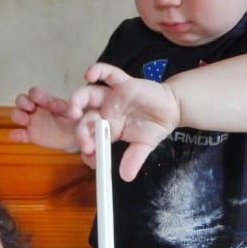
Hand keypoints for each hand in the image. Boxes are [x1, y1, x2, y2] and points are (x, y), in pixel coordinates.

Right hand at [9, 87, 77, 150]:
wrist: (76, 136)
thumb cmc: (75, 120)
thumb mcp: (75, 112)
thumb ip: (69, 108)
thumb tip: (59, 106)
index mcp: (46, 101)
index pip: (35, 93)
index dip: (38, 95)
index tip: (48, 103)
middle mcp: (36, 109)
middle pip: (21, 100)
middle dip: (23, 102)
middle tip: (31, 107)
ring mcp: (32, 122)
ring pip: (16, 114)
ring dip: (18, 115)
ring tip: (26, 120)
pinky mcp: (31, 136)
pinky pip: (19, 134)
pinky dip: (16, 135)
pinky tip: (18, 136)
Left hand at [66, 63, 180, 180]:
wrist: (172, 109)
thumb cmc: (155, 126)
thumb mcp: (144, 147)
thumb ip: (134, 159)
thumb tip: (127, 177)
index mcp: (108, 127)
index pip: (91, 136)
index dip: (87, 146)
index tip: (89, 158)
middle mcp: (105, 110)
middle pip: (84, 117)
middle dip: (82, 131)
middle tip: (85, 142)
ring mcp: (111, 95)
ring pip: (88, 94)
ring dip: (77, 101)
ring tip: (74, 112)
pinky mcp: (122, 82)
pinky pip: (107, 72)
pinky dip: (97, 71)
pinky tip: (89, 76)